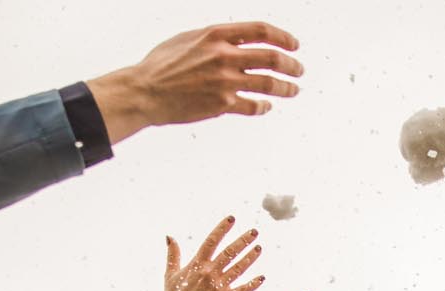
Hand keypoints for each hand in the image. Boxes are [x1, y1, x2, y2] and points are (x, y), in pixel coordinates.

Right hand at [88, 23, 302, 140]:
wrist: (145, 92)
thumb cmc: (162, 64)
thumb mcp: (188, 38)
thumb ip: (215, 37)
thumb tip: (236, 38)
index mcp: (216, 34)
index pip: (261, 30)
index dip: (283, 37)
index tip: (293, 44)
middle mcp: (224, 56)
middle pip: (272, 58)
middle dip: (292, 64)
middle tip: (299, 69)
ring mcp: (225, 81)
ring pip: (269, 84)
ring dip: (286, 87)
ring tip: (293, 89)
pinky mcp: (222, 105)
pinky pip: (253, 106)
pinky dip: (264, 106)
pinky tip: (267, 106)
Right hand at [162, 217, 264, 290]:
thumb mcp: (170, 274)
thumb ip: (172, 254)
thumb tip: (169, 236)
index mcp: (197, 264)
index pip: (212, 241)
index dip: (222, 228)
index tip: (232, 218)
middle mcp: (209, 272)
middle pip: (229, 252)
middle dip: (243, 240)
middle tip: (255, 231)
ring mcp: (218, 286)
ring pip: (238, 268)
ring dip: (250, 257)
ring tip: (259, 247)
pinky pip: (242, 290)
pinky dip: (252, 284)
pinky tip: (262, 278)